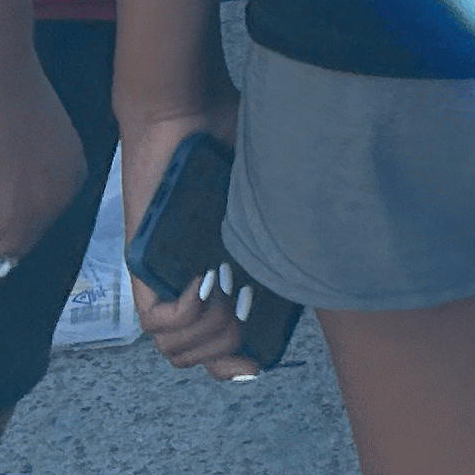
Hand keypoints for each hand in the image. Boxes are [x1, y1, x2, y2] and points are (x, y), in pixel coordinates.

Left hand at [116, 92, 263, 381]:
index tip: (256, 364)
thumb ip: (289, 219)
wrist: (187, 110)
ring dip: (208, 334)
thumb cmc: (231, 138)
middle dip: (226, 350)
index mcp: (220, 269)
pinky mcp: (143, 264)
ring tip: (223, 297)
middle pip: (194, 354)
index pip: (218, 341)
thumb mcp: (269, 190)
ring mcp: (163, 275)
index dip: (237, 364)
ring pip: (172, 346)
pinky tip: (203, 282)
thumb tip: (330, 249)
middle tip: (243, 315)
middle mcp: (188, 280)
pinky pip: (155, 320)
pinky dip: (184, 313)